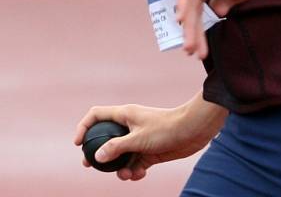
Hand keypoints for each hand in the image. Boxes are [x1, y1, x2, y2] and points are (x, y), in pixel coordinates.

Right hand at [74, 101, 220, 181]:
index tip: (78, 144)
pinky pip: (135, 164)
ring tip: (126, 174)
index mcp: (125, 115)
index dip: (84, 126)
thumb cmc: (166, 128)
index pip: (97, 115)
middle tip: (91, 166)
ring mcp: (139, 139)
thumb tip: (97, 156)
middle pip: (106, 139)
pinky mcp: (150, 151)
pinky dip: (135, 171)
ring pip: (121, 156)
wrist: (193, 130)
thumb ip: (117, 147)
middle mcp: (130, 126)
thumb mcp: (138, 139)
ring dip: (120, 168)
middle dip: (98, 155)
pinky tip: (140, 174)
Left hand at [176, 0, 279, 58]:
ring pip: (188, 1)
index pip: (197, 11)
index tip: (199, 51)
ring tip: (190, 45)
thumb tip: (216, 14)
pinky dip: (184, 2)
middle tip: (192, 52)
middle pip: (190, 8)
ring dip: (188, 24)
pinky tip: (183, 20)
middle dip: (192, 32)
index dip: (198, 31)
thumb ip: (224, 3)